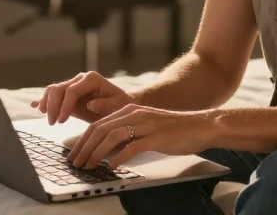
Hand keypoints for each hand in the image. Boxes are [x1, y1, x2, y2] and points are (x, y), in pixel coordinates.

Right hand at [31, 71, 132, 125]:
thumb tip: (90, 103)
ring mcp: (72, 85)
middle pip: (58, 88)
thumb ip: (106, 105)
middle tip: (52, 123)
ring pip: (53, 90)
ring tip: (47, 119)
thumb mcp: (119, 106)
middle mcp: (80, 79)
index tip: (62, 121)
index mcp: (92, 79)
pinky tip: (34, 107)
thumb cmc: (121, 105)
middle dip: (52, 106)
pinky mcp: (68, 95)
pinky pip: (53, 95)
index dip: (64, 106)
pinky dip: (43, 100)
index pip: (72, 90)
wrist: (120, 105)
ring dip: (46, 104)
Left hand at [68, 104, 217, 169]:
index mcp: (130, 111)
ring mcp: (146, 125)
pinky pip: (133, 146)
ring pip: (112, 136)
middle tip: (76, 163)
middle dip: (85, 147)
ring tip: (90, 165)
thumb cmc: (174, 129)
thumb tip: (107, 149)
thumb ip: (127, 134)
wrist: (201, 125)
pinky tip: (113, 166)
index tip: (75, 154)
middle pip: (101, 129)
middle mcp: (135, 114)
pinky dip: (120, 157)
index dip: (83, 140)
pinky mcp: (157, 136)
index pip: (98, 124)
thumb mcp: (145, 127)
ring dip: (97, 153)